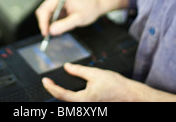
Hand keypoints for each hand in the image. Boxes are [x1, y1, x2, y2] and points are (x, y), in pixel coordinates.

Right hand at [35, 0, 129, 36]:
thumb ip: (64, 25)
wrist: (98, 5)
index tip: (45, 33)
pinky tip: (65, 27)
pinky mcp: (60, 9)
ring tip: (62, 30)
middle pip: (43, 13)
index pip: (44, 10)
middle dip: (46, 25)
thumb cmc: (90, 8)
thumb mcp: (78, 18)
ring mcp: (57, 4)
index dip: (43, 22)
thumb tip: (51, 31)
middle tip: (49, 36)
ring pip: (47, 17)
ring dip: (51, 25)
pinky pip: (53, 18)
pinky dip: (56, 25)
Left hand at [42, 63, 175, 101]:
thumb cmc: (117, 86)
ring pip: (70, 103)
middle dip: (55, 91)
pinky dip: (71, 97)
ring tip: (56, 86)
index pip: (61, 94)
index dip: (51, 87)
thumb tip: (67, 67)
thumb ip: (78, 71)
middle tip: (48, 82)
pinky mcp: (92, 107)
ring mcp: (88, 108)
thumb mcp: (95, 73)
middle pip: (64, 100)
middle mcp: (84, 107)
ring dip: (63, 95)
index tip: (45, 81)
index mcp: (84, 99)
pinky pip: (78, 103)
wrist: (130, 95)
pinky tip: (70, 91)